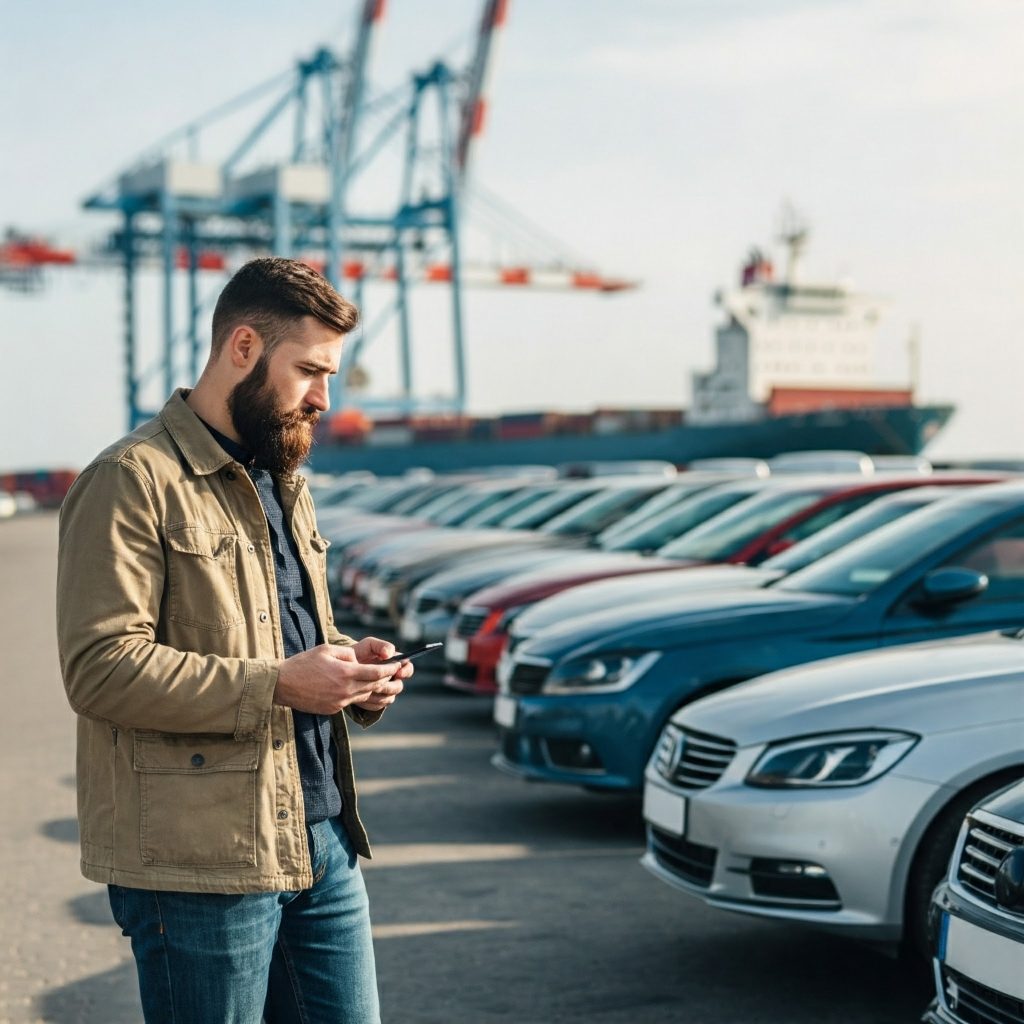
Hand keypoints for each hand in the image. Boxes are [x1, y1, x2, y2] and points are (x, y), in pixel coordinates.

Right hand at [274, 644, 397, 714]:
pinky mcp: (333, 709)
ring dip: (374, 688)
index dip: (390, 669)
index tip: (398, 665)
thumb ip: (348, 654)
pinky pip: (351, 701)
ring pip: (364, 695)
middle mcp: (345, 690)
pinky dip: (358, 694)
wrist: (282, 684)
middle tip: (394, 672)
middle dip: (386, 679)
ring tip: (380, 680)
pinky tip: (358, 688)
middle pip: (374, 686)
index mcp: (345, 673)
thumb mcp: (327, 650)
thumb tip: (359, 661)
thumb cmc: (303, 663)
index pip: (377, 673)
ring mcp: (339, 702)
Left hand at [349, 636, 412, 711]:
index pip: (408, 668)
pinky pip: (377, 706)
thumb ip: (381, 646)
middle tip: (377, 684)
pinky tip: (360, 697)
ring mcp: (384, 692)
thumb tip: (389, 654)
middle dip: (389, 686)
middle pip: (399, 687)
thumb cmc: (358, 653)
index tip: (398, 672)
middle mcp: (392, 679)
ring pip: (389, 698)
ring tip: (366, 690)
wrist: (342, 668)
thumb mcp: (368, 645)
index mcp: (394, 664)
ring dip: (378, 695)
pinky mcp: (375, 702)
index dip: (405, 671)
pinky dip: (370, 703)